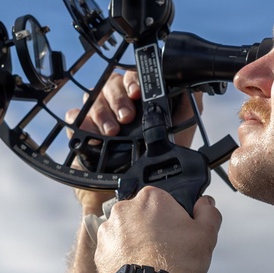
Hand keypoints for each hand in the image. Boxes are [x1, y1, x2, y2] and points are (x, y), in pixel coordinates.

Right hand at [65, 71, 202, 213]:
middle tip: (126, 117)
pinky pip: (75, 117)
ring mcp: (100, 116)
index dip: (133, 81)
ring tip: (113, 132)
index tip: (137, 93)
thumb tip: (199, 85)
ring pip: (93, 98)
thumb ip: (189, 108)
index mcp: (139, 101)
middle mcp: (119, 105)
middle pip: (111, 84)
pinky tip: (92, 135)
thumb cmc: (156, 163)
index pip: (132, 78)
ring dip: (102, 113)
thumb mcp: (179, 133)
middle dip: (119, 98)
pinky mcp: (83, 131)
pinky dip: (81, 123)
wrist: (130, 194)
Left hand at [94, 188, 221, 272]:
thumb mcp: (206, 233)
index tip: (183, 236)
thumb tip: (205, 204)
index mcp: (151, 198)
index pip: (167, 203)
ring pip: (135, 240)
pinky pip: (121, 255)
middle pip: (149, 222)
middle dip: (164, 240)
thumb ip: (208, 212)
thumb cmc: (175, 262)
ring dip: (149, 253)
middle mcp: (125, 210)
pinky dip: (132, 264)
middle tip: (176, 257)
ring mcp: (110, 231)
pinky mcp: (101, 253)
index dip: (178, 221)